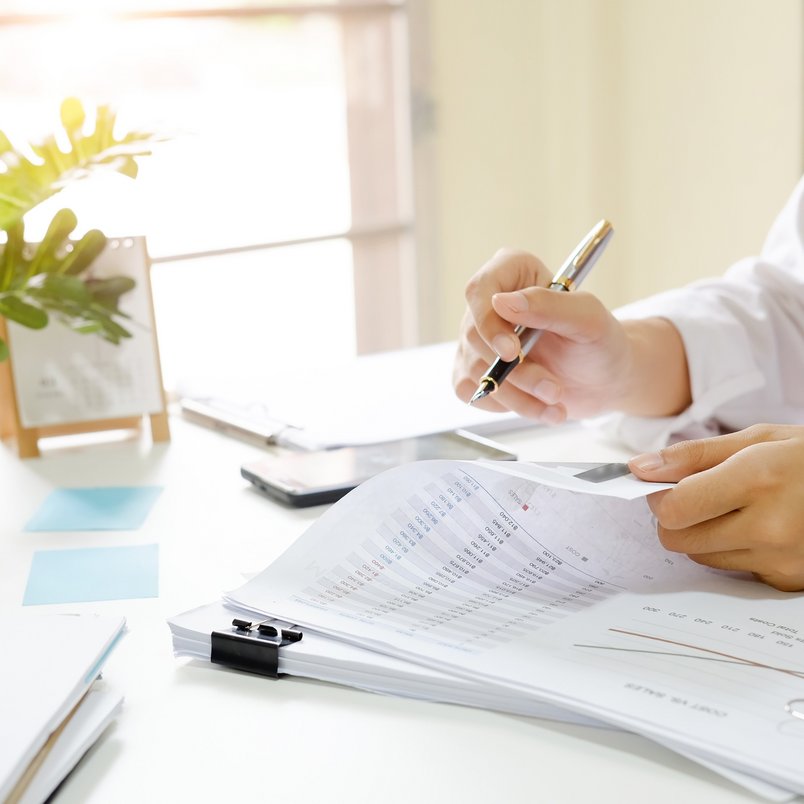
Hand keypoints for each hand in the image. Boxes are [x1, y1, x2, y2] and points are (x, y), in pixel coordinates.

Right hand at [453, 247, 688, 422]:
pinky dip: (509, 406)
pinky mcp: (477, 372)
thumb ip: (549, 305)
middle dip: (517, 372)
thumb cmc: (600, 342)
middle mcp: (489, 305)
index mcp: (513, 273)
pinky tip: (538, 406)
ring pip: (477, 371)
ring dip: (519, 395)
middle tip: (553, 388)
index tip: (513, 352)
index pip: (479, 290)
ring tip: (556, 401)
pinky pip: (475, 393)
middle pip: (476, 337)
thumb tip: (501, 302)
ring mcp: (479, 340)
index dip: (488, 322)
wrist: (604, 381)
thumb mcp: (588, 318)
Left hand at [629, 424, 803, 591]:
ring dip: (704, 533)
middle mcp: (770, 526)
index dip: (659, 497)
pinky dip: (734, 550)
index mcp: (758, 480)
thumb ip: (692, 456)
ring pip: (701, 556)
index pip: (675, 509)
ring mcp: (781, 559)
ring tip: (737, 508)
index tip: (665, 486)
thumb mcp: (756, 439)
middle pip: (679, 539)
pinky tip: (760, 528)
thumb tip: (640, 468)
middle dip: (676, 517)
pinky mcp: (787, 580)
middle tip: (697, 496)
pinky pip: (733, 569)